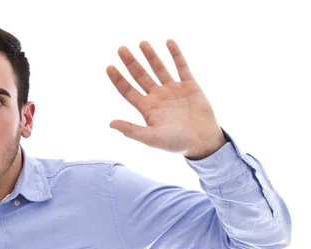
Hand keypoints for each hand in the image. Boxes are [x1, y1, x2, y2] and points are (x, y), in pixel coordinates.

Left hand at [106, 39, 225, 159]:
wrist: (202, 142)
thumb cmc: (175, 143)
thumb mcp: (151, 138)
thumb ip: (132, 130)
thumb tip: (110, 123)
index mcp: (147, 108)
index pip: (128, 90)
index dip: (118, 79)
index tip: (109, 66)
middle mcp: (157, 96)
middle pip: (140, 75)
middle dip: (131, 62)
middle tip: (121, 48)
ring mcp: (173, 89)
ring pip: (159, 68)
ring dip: (151, 56)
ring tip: (142, 43)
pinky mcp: (190, 86)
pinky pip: (182, 67)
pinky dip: (176, 55)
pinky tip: (169, 42)